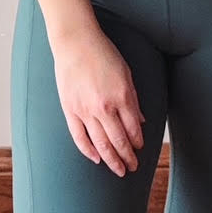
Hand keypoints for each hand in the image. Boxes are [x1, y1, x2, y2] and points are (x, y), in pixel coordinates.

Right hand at [50, 23, 144, 177]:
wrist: (75, 42)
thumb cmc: (103, 54)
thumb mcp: (126, 74)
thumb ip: (134, 100)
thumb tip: (141, 121)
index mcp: (122, 96)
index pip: (133, 128)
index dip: (137, 142)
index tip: (139, 149)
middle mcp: (105, 107)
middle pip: (118, 141)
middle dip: (127, 157)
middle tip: (133, 168)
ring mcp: (85, 110)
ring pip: (101, 143)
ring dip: (111, 159)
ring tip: (119, 170)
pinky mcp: (70, 109)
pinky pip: (79, 136)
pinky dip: (88, 150)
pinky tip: (96, 159)